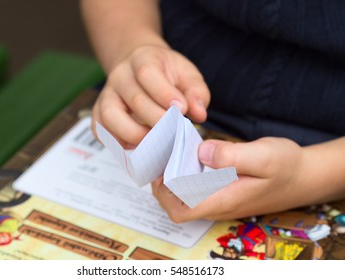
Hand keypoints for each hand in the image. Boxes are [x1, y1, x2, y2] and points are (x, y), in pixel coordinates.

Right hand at [91, 45, 209, 146]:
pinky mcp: (99, 114)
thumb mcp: (186, 74)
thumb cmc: (165, 74)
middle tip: (173, 132)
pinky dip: (118, 143)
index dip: (164, 93)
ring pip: (110, 117)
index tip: (182, 110)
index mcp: (142, 59)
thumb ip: (196, 91)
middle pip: (133, 100)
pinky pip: (101, 132)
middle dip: (156, 120)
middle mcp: (120, 76)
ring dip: (134, 135)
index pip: (147, 74)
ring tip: (155, 143)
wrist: (139, 69)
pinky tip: (138, 145)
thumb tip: (199, 113)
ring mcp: (106, 96)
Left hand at [152, 137, 314, 221]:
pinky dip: (189, 178)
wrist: (305, 175)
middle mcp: (220, 205)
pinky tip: (190, 158)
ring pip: (189, 200)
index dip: (164, 195)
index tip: (159, 171)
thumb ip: (231, 155)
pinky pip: (200, 191)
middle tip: (161, 161)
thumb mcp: (263, 155)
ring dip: (175, 183)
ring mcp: (223, 201)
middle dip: (164, 188)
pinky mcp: (227, 193)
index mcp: (224, 199)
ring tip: (171, 157)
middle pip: (180, 207)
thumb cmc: (286, 166)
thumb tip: (200, 151)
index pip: (182, 210)